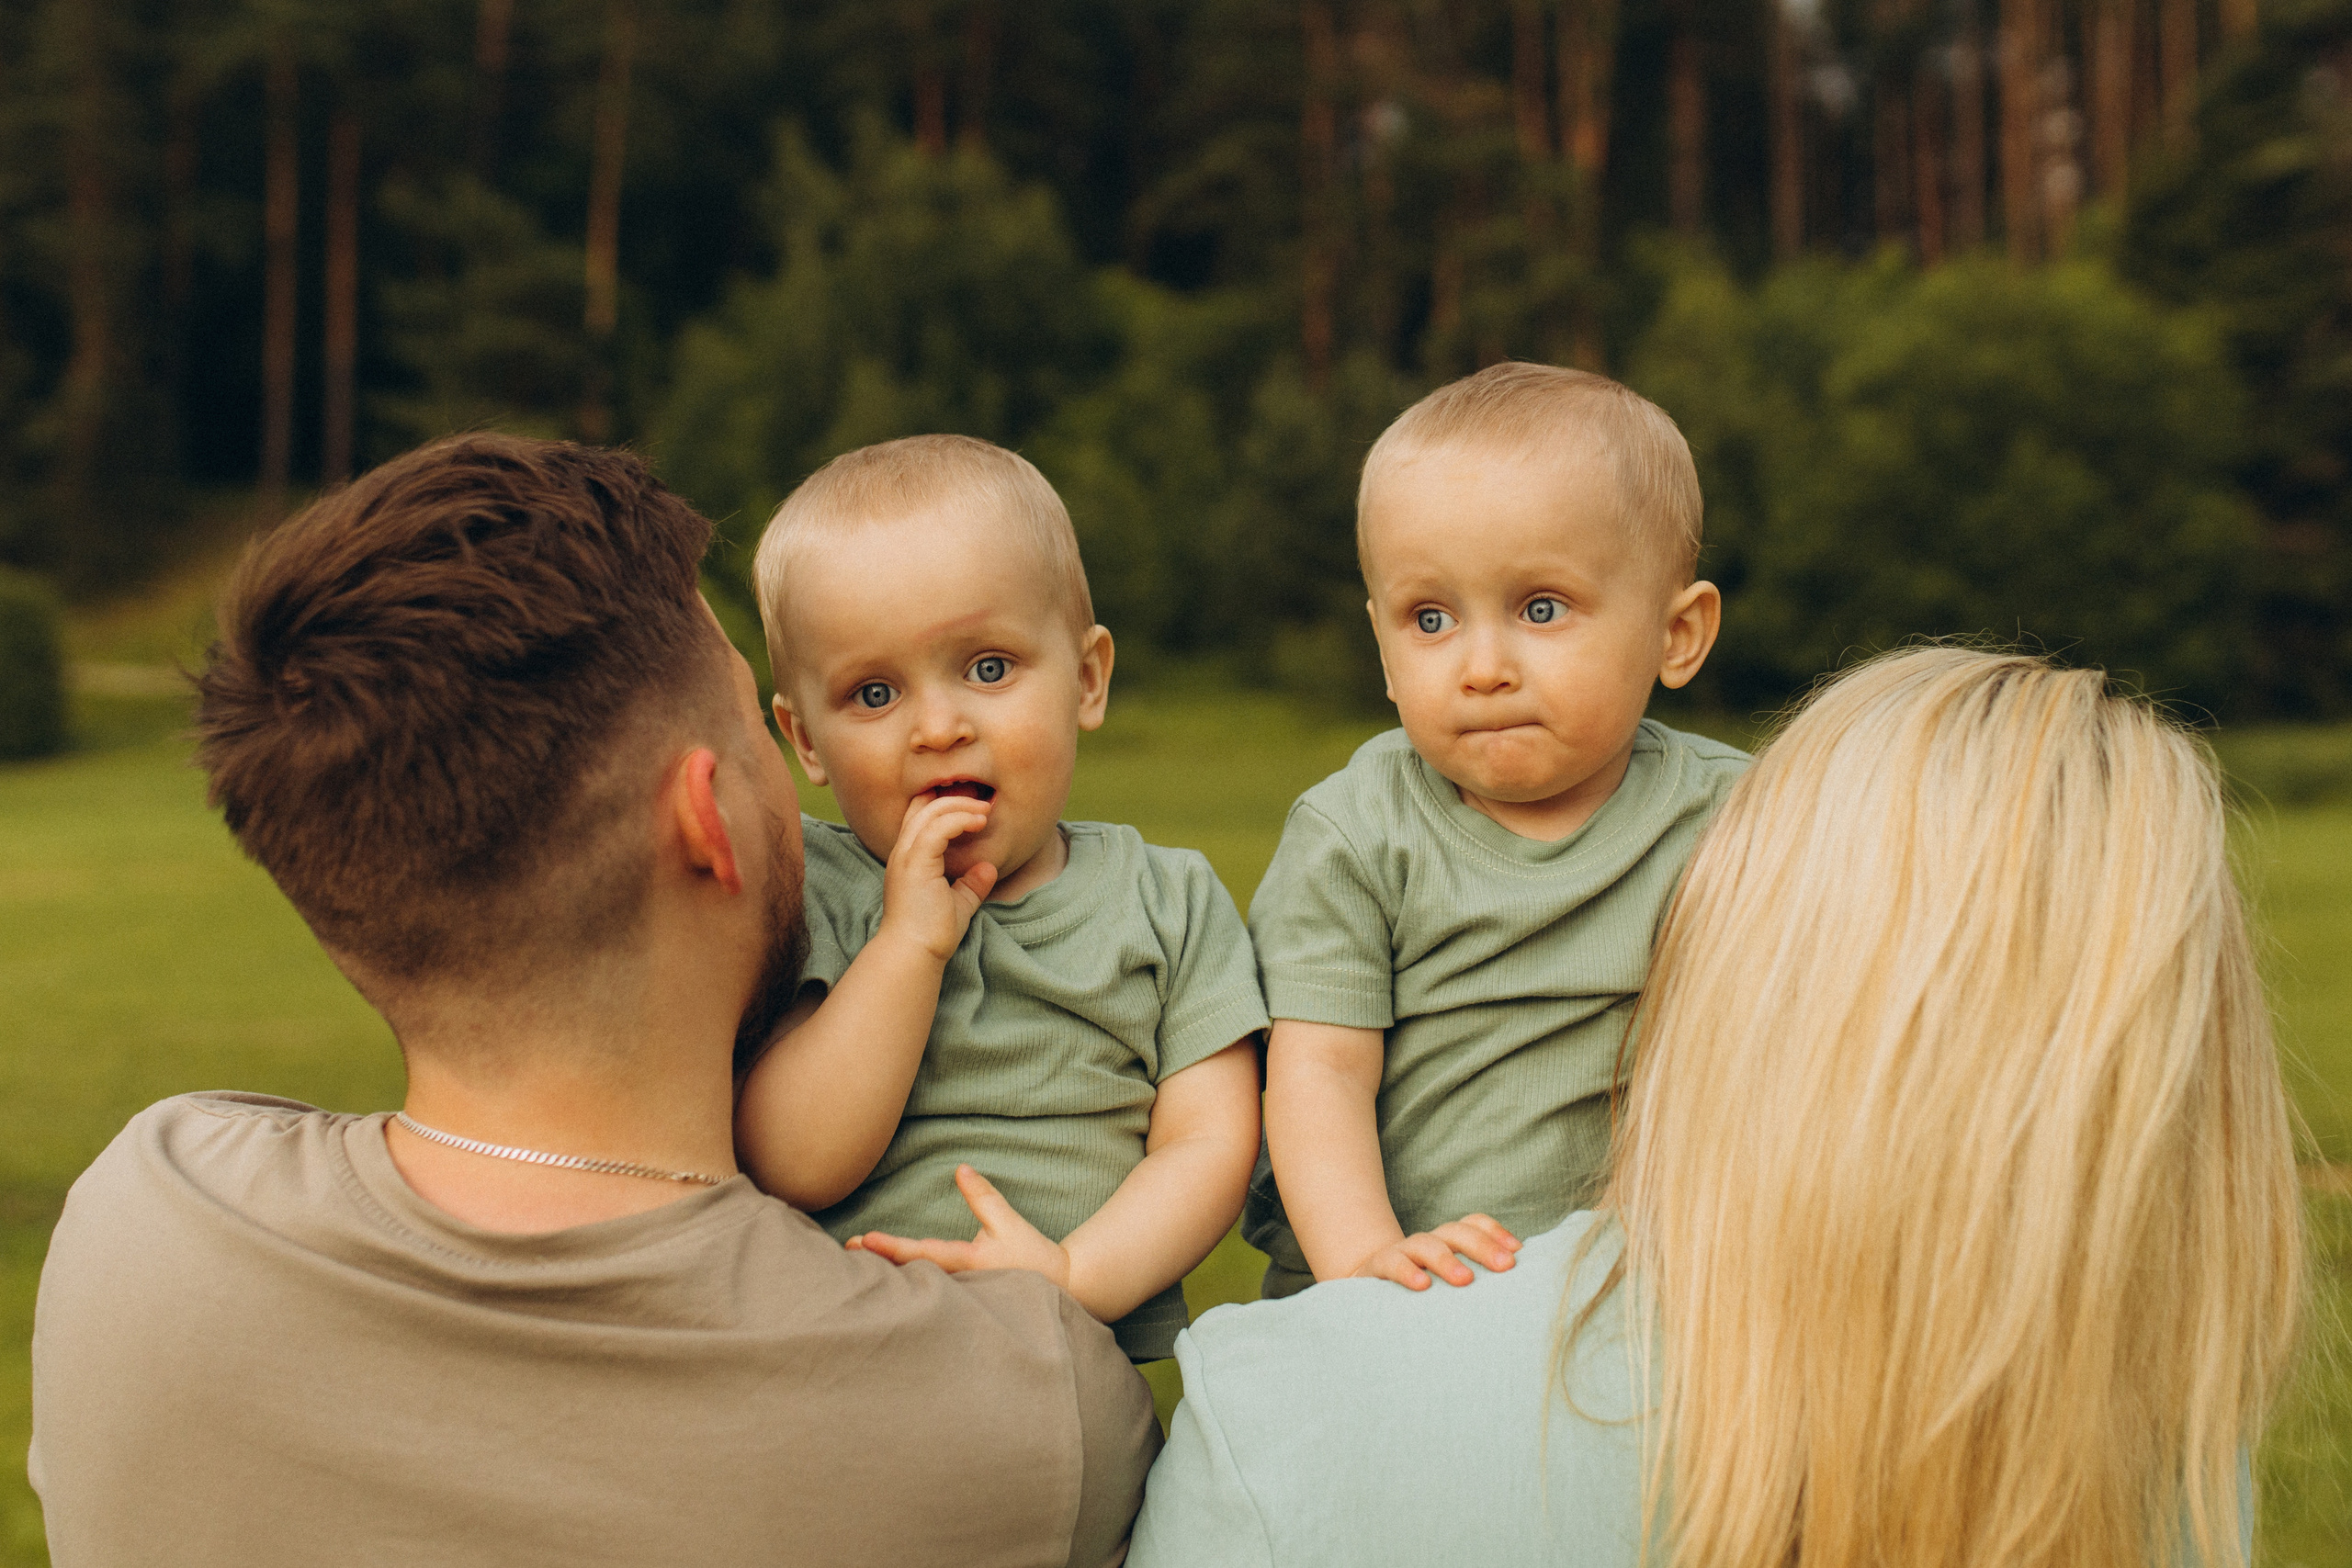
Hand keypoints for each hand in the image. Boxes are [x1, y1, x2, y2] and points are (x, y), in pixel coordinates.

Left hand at [847, 1165, 1072, 1292]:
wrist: (1056, 1293)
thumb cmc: (1032, 1257)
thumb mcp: (1010, 1224)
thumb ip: (984, 1197)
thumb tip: (961, 1169)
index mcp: (968, 1265)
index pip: (924, 1255)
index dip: (894, 1248)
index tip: (867, 1240)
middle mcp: (957, 1286)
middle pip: (908, 1275)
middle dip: (877, 1262)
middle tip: (846, 1248)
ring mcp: (956, 1299)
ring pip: (913, 1287)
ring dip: (884, 1271)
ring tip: (853, 1258)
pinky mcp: (957, 1303)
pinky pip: (924, 1294)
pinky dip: (900, 1282)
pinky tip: (879, 1276)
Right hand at [877, 796, 998, 961]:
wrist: (914, 953)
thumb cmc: (931, 934)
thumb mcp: (958, 903)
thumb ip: (971, 885)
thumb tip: (989, 868)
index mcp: (908, 858)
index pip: (918, 816)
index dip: (942, 803)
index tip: (972, 804)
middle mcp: (902, 852)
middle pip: (923, 806)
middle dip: (954, 797)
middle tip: (983, 800)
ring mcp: (906, 856)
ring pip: (930, 812)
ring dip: (961, 805)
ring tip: (985, 809)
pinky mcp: (915, 862)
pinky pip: (938, 828)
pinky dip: (960, 819)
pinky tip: (979, 822)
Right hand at [1347, 1214, 1520, 1290]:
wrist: (1365, 1297)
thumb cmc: (1420, 1297)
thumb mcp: (1448, 1288)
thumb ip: (1477, 1285)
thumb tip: (1521, 1293)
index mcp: (1447, 1243)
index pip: (1472, 1224)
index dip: (1494, 1232)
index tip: (1517, 1252)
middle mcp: (1427, 1243)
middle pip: (1455, 1231)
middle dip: (1482, 1245)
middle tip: (1505, 1265)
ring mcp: (1401, 1253)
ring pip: (1425, 1244)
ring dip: (1447, 1259)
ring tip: (1466, 1280)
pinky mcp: (1376, 1268)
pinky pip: (1392, 1264)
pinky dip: (1407, 1272)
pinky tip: (1422, 1285)